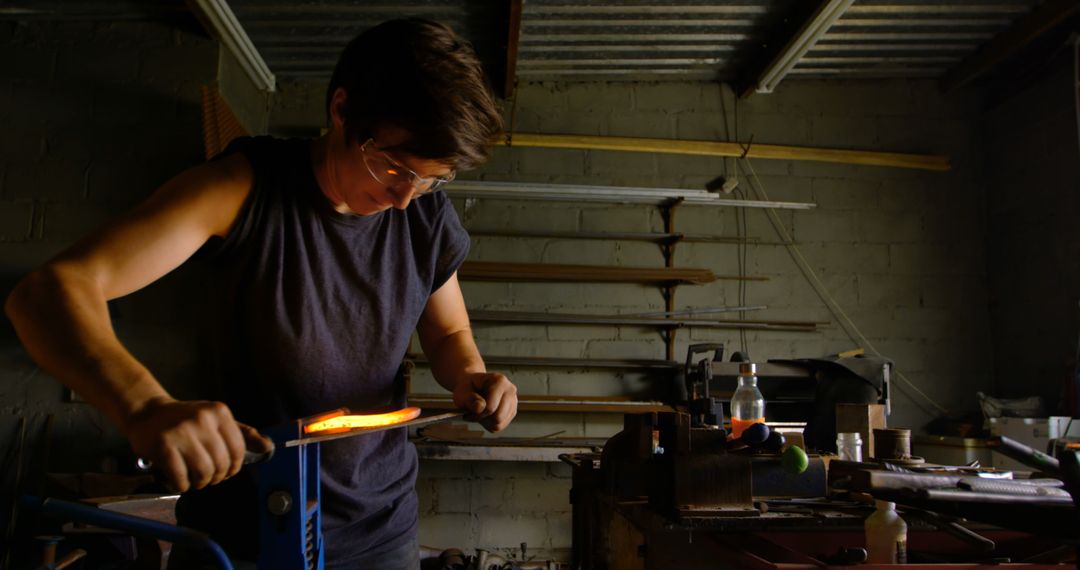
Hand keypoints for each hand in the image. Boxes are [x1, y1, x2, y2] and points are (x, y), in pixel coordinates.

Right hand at [124, 397, 271, 491]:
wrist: (147, 413)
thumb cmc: (185, 420)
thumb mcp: (216, 420)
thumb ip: (242, 434)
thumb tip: (267, 447)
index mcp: (219, 412)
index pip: (238, 449)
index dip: (234, 467)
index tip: (226, 472)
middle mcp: (202, 419)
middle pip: (222, 463)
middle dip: (217, 477)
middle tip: (208, 477)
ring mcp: (182, 432)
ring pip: (204, 472)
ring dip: (201, 483)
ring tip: (195, 479)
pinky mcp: (164, 445)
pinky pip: (181, 478)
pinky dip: (183, 485)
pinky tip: (180, 480)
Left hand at [452, 372, 516, 431]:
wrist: (472, 386)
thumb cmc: (467, 389)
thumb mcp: (462, 392)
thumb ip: (469, 399)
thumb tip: (480, 407)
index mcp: (499, 381)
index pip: (491, 407)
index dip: (477, 413)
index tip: (468, 409)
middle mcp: (510, 390)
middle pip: (498, 418)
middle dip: (482, 418)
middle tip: (472, 412)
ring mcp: (513, 401)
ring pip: (499, 424)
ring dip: (485, 422)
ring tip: (478, 412)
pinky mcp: (512, 411)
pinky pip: (500, 426)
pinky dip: (489, 424)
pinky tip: (484, 415)